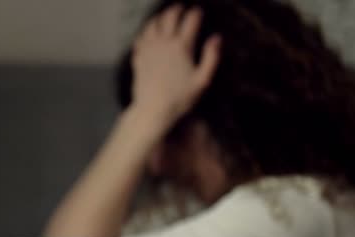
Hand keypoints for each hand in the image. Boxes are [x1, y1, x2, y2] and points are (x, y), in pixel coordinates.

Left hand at [131, 5, 220, 132]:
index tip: (198, 11)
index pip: (190, 21)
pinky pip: (140, 38)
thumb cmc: (180, 98)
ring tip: (164, 17)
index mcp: (181, 47)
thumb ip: (211, 57)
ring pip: (152, 24)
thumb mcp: (202, 80)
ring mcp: (148, 49)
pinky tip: (148, 33)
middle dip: (176, 10)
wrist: (153, 109)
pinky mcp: (138, 57)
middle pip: (169, 17)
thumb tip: (216, 38)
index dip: (195, 13)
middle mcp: (163, 43)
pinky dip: (146, 31)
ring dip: (160, 17)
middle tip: (181, 8)